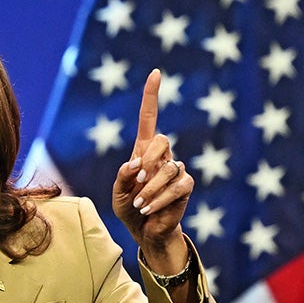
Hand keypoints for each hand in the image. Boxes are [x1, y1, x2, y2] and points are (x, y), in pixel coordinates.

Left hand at [112, 69, 192, 263]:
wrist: (145, 230)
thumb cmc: (130, 208)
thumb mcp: (117, 193)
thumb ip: (122, 177)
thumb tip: (135, 163)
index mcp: (143, 150)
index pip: (149, 118)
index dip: (152, 96)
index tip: (156, 73)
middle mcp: (162, 155)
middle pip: (162, 140)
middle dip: (148, 159)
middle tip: (138, 180)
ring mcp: (177, 169)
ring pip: (168, 168)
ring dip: (150, 188)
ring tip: (140, 203)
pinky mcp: (186, 186)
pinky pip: (177, 186)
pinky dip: (160, 199)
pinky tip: (149, 209)